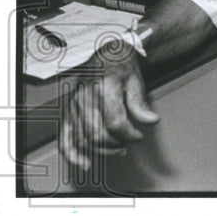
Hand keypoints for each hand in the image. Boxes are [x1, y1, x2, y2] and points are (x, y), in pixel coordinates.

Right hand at [59, 40, 159, 170]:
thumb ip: (140, 102)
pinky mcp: (69, 111)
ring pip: (84, 138)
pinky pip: (65, 137)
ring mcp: (74, 105)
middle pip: (98, 133)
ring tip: (118, 149)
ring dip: (103, 150)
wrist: (104, 53)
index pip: (114, 121)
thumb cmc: (121, 65)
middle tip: (130, 142)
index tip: (139, 135)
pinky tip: (85, 162)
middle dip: (117, 143)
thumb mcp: (136, 78)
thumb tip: (151, 121)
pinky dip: (73, 154)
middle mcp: (84, 97)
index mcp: (103, 86)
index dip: (129, 134)